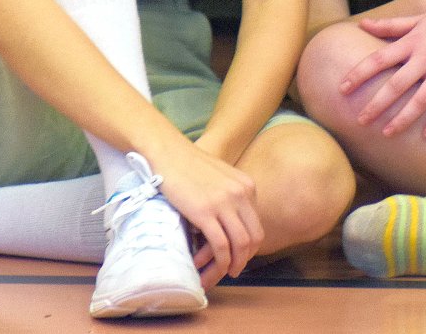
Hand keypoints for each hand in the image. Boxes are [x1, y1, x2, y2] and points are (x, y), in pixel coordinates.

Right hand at [151, 140, 263, 289]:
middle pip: (253, 237)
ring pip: (240, 244)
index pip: (257, 225)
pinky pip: (221, 245)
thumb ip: (231, 196)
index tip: (237, 256)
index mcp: (247, 186)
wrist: (169, 152)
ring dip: (233, 265)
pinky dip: (219, 262)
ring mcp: (224, 203)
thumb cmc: (189, 165)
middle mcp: (241, 194)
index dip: (249, 246)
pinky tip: (209, 269)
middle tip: (233, 270)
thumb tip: (231, 222)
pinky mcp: (205, 212)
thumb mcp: (221, 177)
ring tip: (222, 274)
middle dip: (245, 259)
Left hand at [342, 0, 425, 139]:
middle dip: (376, 104)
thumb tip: (362, 24)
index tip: (342, 89)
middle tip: (359, 121)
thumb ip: (390, 25)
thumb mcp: (419, 19)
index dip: (359, 74)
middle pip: (396, 84)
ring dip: (402, 119)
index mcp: (412, 42)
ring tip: (387, 134)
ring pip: (420, 99)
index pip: (379, 59)